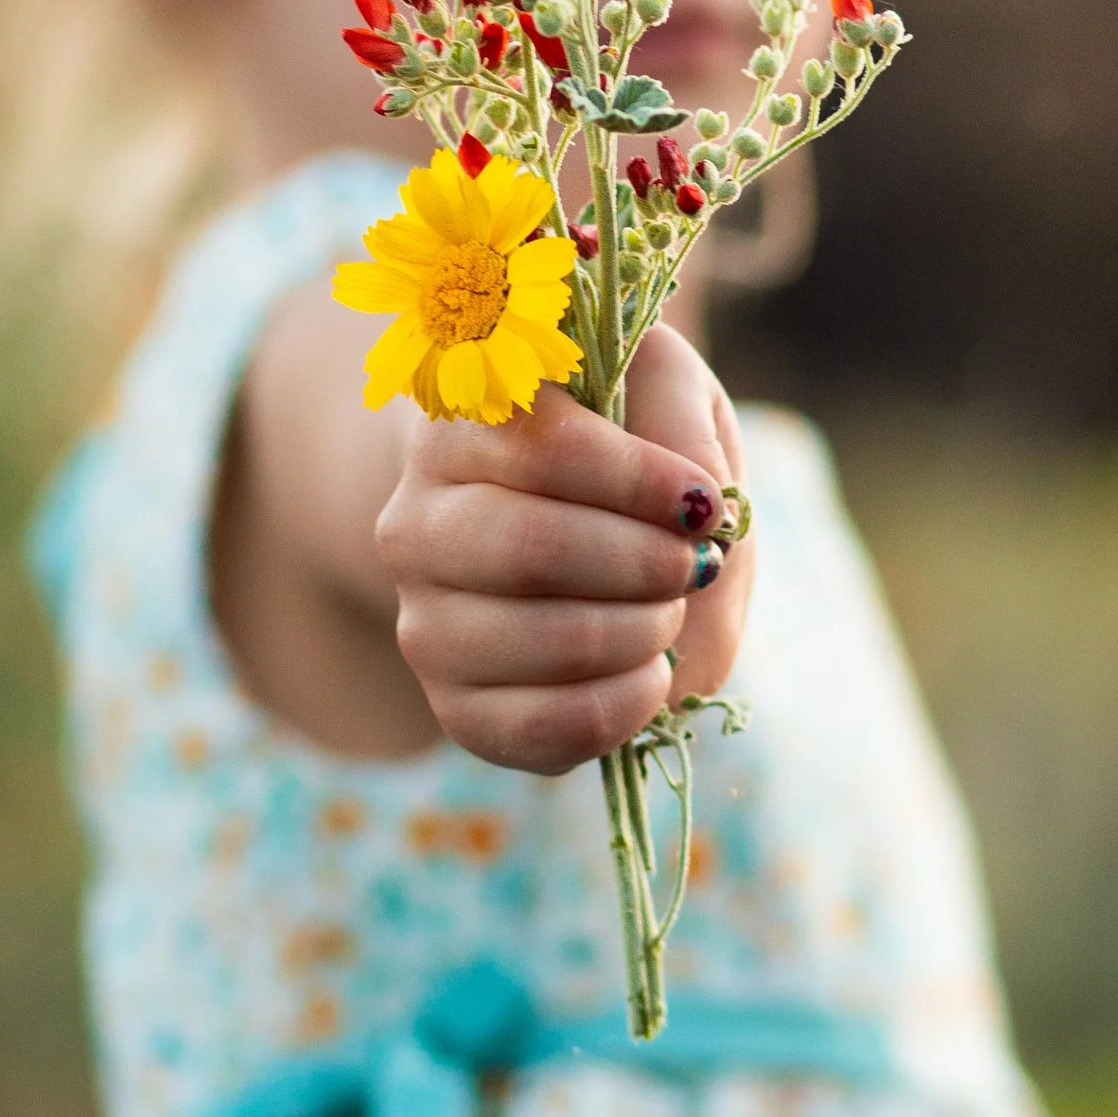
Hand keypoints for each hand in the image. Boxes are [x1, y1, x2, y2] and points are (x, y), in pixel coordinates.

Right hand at [375, 326, 751, 774]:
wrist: (573, 535)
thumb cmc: (620, 447)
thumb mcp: (657, 388)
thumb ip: (679, 413)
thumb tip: (698, 501)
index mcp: (456, 428)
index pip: (540, 447)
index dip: (637, 479)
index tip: (702, 502)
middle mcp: (414, 525)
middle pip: (532, 549)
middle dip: (645, 564)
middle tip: (691, 564)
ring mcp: (425, 624)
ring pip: (543, 640)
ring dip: (643, 632)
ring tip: (669, 613)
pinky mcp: (454, 708)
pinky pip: (540, 728)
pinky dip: (623, 706)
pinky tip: (651, 675)